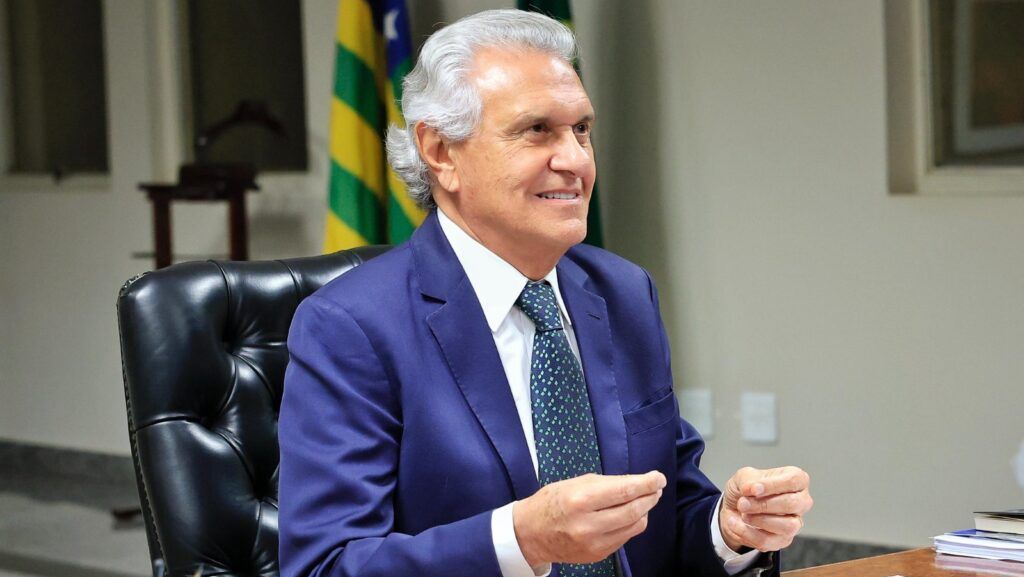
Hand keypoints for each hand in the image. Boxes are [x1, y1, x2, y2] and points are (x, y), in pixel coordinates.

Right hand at [513, 471, 665, 566]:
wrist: (531, 534)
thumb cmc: (552, 502)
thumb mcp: (575, 483)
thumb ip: (606, 484)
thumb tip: (635, 483)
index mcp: (581, 500)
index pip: (625, 491)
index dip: (647, 483)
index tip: (658, 477)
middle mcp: (589, 524)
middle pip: (634, 510)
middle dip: (650, 496)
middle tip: (656, 487)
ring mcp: (594, 543)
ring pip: (635, 526)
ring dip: (644, 511)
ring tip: (643, 499)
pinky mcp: (598, 555)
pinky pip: (625, 537)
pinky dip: (631, 524)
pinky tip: (627, 515)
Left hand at [720, 466, 812, 552]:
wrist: (734, 510)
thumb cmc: (745, 490)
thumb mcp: (742, 477)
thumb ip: (748, 481)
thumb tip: (755, 488)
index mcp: (796, 480)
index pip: (794, 480)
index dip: (772, 485)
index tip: (754, 489)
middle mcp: (801, 501)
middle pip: (792, 504)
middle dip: (763, 505)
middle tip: (742, 503)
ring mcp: (795, 523)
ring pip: (787, 526)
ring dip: (758, 520)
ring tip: (742, 513)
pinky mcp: (783, 541)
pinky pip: (768, 541)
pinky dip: (747, 533)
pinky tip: (736, 524)